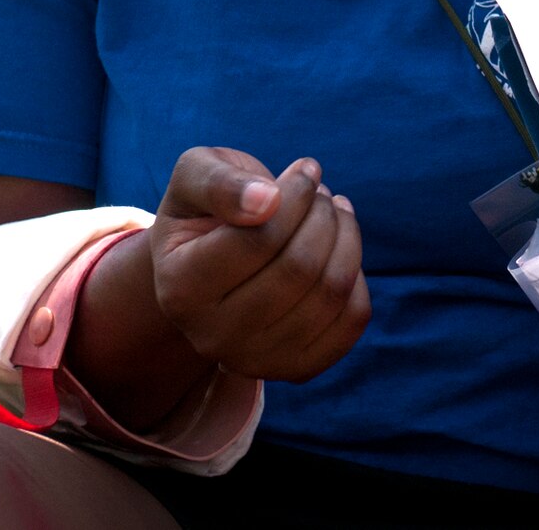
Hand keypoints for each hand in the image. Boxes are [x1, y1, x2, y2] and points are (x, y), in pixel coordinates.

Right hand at [150, 147, 371, 383]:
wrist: (213, 262)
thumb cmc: (210, 209)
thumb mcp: (197, 175)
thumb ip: (220, 182)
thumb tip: (265, 201)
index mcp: (180, 288)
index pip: (258, 239)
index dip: (296, 194)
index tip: (306, 170)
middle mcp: (211, 336)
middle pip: (298, 267)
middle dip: (323, 214)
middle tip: (322, 192)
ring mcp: (255, 360)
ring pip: (330, 291)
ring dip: (346, 236)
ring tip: (334, 212)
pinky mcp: (297, 368)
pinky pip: (352, 319)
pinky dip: (358, 274)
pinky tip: (340, 249)